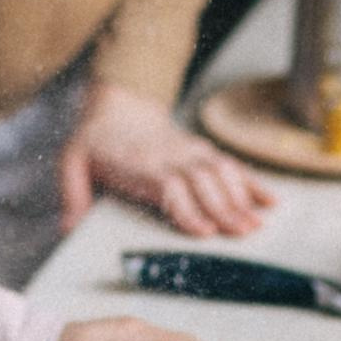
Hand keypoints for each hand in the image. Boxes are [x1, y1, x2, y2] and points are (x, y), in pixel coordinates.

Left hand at [58, 81, 274, 237]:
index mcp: (143, 164)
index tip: (205, 231)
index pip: (171, 188)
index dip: (188, 210)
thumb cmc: (96, 141)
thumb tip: (69, 229)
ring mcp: (191, 153)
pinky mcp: (203, 152)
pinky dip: (253, 182)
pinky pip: (232, 166)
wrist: (118, 106)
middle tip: (244, 234)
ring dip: (242, 198)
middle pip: (204, 184)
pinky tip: (271, 201)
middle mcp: (173, 158)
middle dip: (225, 209)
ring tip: (259, 224)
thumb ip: (72, 194)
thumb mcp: (72, 162)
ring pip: (222, 173)